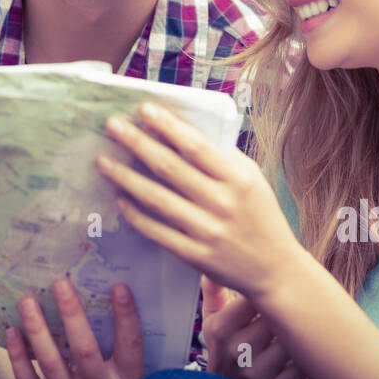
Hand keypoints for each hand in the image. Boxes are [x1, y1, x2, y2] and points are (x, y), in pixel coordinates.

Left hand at [5, 278, 143, 378]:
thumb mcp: (124, 374)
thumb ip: (119, 345)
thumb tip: (109, 296)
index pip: (130, 346)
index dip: (126, 317)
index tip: (118, 287)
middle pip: (84, 350)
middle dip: (72, 315)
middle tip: (60, 283)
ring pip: (51, 363)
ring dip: (38, 330)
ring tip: (28, 302)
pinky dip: (18, 356)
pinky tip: (12, 332)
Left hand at [98, 101, 306, 301]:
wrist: (275, 269)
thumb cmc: (261, 216)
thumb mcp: (252, 179)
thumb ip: (222, 157)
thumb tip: (182, 132)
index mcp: (238, 178)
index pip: (196, 146)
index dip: (167, 126)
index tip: (143, 109)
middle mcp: (222, 203)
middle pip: (170, 168)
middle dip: (137, 143)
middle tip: (112, 125)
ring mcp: (207, 231)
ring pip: (157, 199)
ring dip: (126, 178)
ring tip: (103, 161)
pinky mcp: (195, 255)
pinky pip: (157, 232)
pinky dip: (136, 215)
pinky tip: (119, 199)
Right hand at [201, 276, 303, 378]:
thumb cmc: (225, 350)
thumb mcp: (212, 321)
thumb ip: (213, 290)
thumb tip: (213, 262)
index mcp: (220, 328)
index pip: (253, 298)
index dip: (270, 290)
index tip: (279, 283)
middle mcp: (235, 351)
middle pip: (275, 318)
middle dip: (287, 309)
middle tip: (298, 298)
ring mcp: (255, 374)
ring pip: (291, 341)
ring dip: (299, 330)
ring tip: (300, 321)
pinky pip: (302, 366)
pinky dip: (307, 354)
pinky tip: (302, 346)